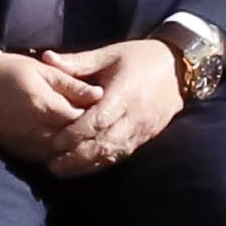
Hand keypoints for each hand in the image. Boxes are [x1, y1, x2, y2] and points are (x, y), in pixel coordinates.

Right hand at [0, 49, 112, 166]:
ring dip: (73, 148)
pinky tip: (64, 145)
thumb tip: (99, 93)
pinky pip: (44, 159)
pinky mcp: (18, 152)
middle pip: (73, 141)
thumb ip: (71, 84)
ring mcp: (26, 144)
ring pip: (60, 154)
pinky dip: (57, 154)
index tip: (105, 109)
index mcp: (44, 105)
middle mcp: (36, 130)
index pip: (81, 119)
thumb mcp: (42, 69)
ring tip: (84, 137)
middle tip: (99, 126)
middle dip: (86, 135)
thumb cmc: (9, 70)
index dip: (95, 116)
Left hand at [36, 38, 193, 173]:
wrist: (178, 67)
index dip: (75, 134)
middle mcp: (134, 115)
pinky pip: (123, 154)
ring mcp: (142, 128)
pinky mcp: (146, 137)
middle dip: (77, 157)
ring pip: (113, 153)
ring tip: (62, 171)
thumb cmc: (139, 57)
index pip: (98, 120)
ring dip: (87, 165)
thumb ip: (78, 62)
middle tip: (51, 165)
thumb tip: (46, 58)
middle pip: (104, 143)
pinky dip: (103, 163)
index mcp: (124, 92)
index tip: (53, 142)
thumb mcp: (109, 54)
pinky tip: (84, 169)